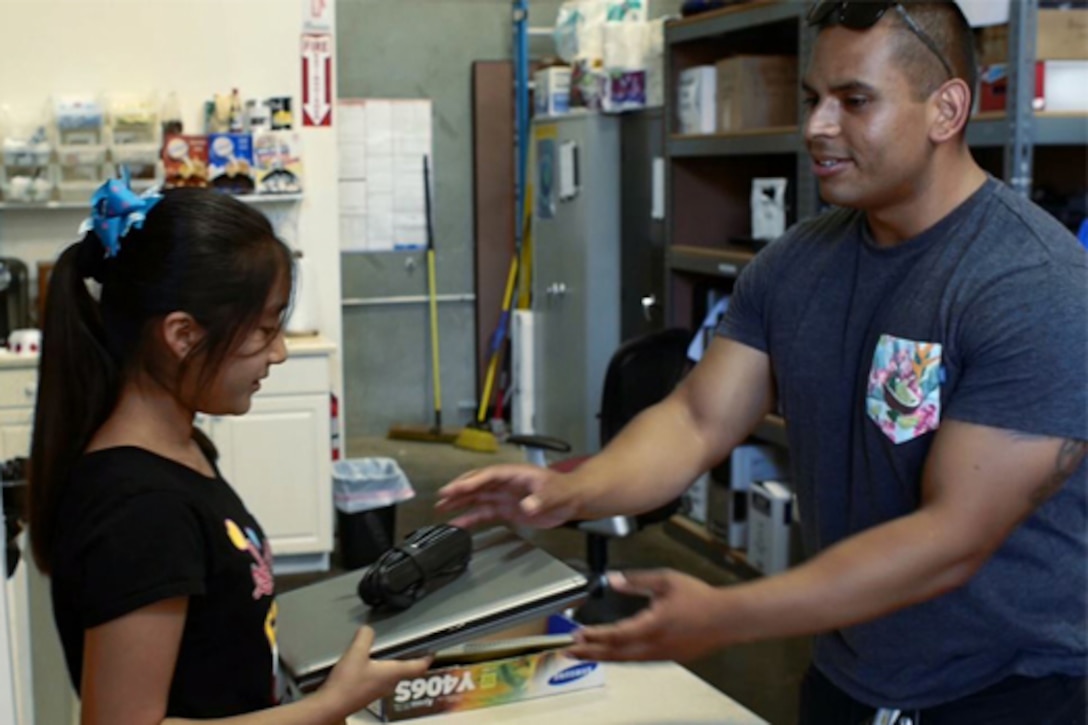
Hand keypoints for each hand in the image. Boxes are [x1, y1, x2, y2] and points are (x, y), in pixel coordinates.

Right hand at [318, 626, 431, 716]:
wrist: (330, 706)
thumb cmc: (347, 683)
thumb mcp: (356, 653)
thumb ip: (364, 637)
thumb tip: (368, 629)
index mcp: (393, 673)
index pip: (418, 667)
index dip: (427, 658)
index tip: (432, 651)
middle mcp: (390, 684)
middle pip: (406, 671)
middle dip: (409, 659)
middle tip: (409, 647)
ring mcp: (378, 691)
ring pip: (392, 676)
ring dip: (392, 665)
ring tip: (387, 652)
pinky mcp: (367, 695)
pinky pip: (379, 680)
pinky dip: (379, 671)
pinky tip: (367, 664)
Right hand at [436, 464, 578, 528]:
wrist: (572, 501)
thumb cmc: (564, 491)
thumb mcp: (554, 495)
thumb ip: (540, 500)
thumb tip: (527, 506)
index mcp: (515, 474)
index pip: (488, 475)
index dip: (471, 481)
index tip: (456, 488)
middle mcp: (506, 483)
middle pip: (478, 484)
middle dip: (459, 489)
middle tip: (442, 496)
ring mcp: (504, 496)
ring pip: (477, 498)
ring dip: (459, 502)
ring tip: (441, 508)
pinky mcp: (506, 509)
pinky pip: (484, 512)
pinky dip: (470, 517)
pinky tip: (458, 524)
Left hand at [567, 570, 727, 662]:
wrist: (728, 618)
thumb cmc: (701, 598)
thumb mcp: (665, 580)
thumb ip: (636, 580)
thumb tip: (613, 579)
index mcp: (652, 626)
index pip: (615, 635)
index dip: (593, 636)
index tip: (577, 634)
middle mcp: (655, 645)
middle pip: (615, 654)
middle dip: (589, 653)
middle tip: (568, 651)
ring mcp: (662, 654)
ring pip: (626, 660)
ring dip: (603, 657)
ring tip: (585, 654)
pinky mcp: (669, 657)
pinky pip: (638, 661)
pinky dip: (620, 658)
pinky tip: (613, 654)